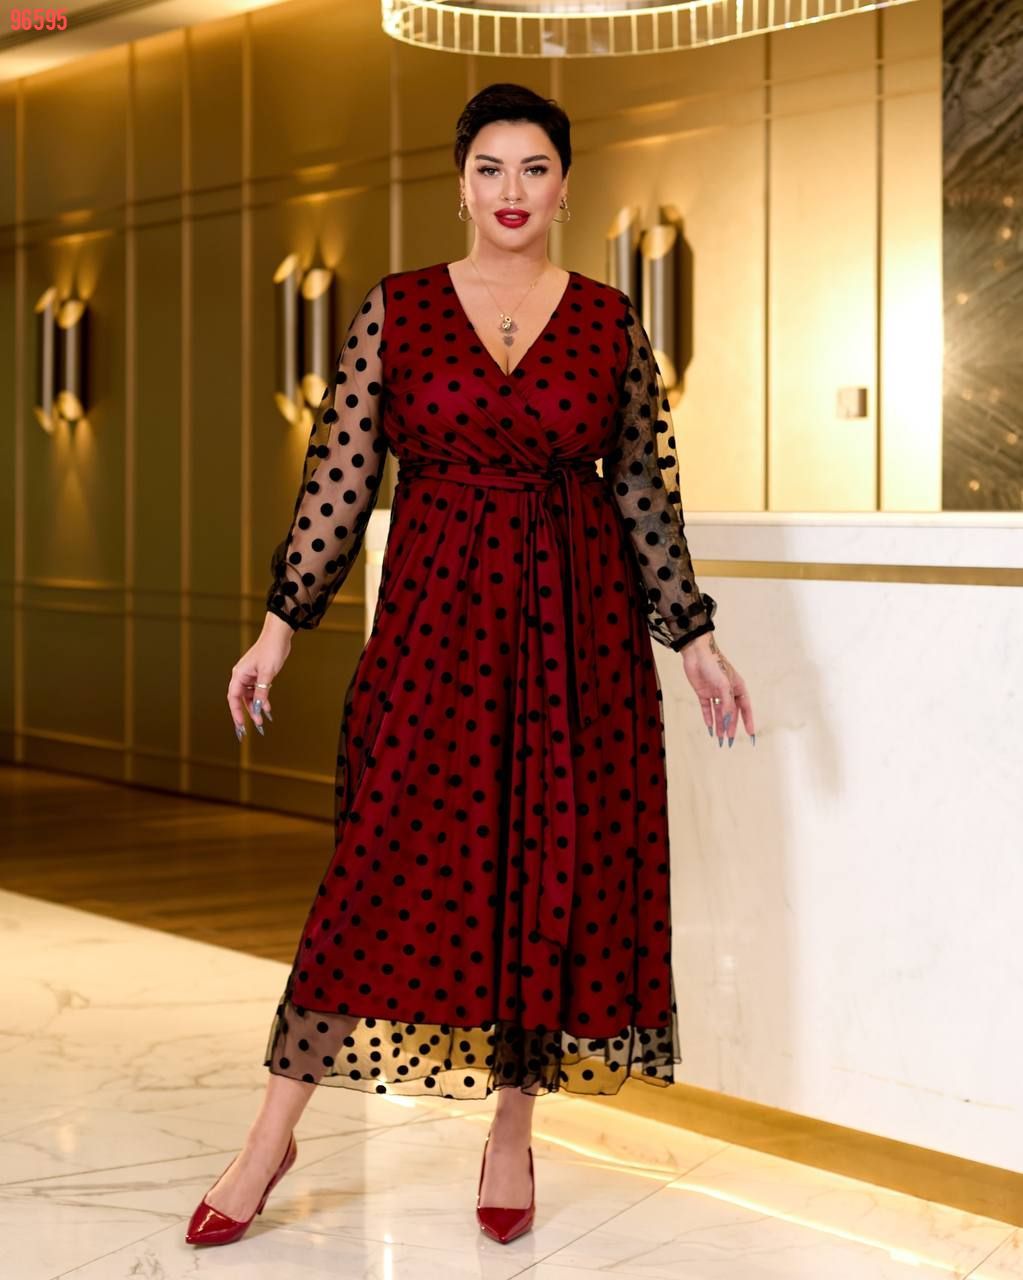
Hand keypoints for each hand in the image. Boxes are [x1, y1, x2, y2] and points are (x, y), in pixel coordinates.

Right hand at [227, 613, 292, 740]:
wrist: (279, 635)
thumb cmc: (271, 650)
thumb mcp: (268, 673)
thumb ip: (262, 691)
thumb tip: (259, 708)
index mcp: (239, 675)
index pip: (233, 698)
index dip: (236, 712)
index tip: (240, 725)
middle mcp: (242, 676)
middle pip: (241, 699)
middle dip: (247, 713)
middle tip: (253, 727)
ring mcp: (250, 676)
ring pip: (250, 697)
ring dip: (256, 708)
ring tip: (262, 721)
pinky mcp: (259, 675)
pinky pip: (258, 691)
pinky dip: (263, 700)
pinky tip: (268, 709)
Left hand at [681, 632, 755, 746]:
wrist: (697, 653)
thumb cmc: (715, 665)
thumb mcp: (724, 685)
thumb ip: (727, 703)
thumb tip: (727, 720)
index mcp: (738, 688)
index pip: (745, 708)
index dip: (748, 721)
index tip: (750, 735)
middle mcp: (728, 691)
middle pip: (731, 713)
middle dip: (730, 727)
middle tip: (728, 741)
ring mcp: (715, 692)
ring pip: (719, 713)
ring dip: (719, 725)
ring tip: (719, 739)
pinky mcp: (703, 692)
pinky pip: (707, 708)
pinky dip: (708, 718)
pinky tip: (710, 728)